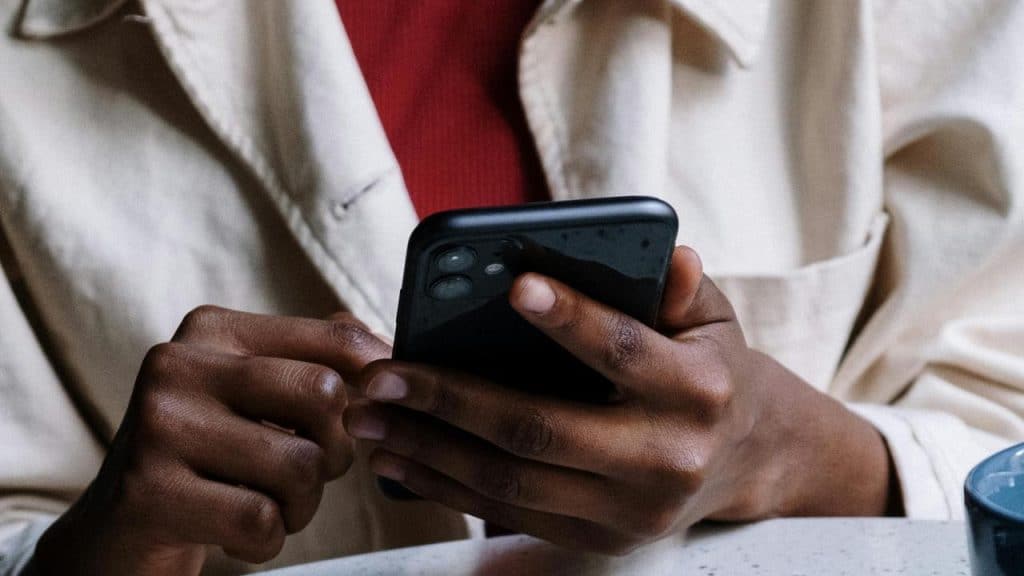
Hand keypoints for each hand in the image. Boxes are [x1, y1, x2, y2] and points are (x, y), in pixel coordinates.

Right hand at [33, 307, 390, 574]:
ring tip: (266, 505)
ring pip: (300, 465)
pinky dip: (266, 542)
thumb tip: (386, 350)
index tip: (381, 410)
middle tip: (307, 473)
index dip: (378, 381)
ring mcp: (159, 426)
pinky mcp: (149, 492)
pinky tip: (235, 535)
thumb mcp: (255, 396)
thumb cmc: (208, 457)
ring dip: (300, 505)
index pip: (336, 337)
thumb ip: (316, 360)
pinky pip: (260, 520)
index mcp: (214, 330)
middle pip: (325, 395)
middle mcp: (179, 364)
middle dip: (335, 451)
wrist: (119, 529)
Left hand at [344, 247, 894, 553]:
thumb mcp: (713, 323)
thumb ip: (683, 291)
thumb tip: (668, 254)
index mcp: (698, 390)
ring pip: (511, 482)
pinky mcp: (600, 539)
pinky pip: (508, 515)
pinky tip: (400, 457)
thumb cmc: (713, 372)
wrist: (748, 462)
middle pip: (541, 430)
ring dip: (428, 450)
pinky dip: (447, 486)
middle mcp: (666, 458)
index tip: (514, 287)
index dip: (570, 319)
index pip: (624, 351)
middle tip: (383, 376)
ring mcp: (629, 511)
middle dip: (452, 401)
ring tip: (369, 418)